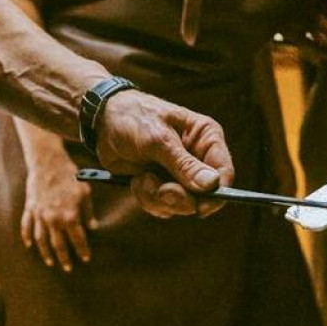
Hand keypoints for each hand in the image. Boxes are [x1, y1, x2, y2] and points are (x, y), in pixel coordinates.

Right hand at [20, 139, 93, 270]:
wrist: (47, 162)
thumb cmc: (69, 175)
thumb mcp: (85, 192)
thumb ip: (88, 212)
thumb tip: (93, 227)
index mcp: (69, 216)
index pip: (78, 239)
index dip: (82, 250)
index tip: (86, 259)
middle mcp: (53, 219)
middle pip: (58, 245)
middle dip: (64, 258)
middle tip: (68, 268)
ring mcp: (39, 215)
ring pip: (41, 240)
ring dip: (46, 253)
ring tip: (50, 262)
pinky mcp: (30, 208)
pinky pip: (26, 227)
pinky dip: (27, 237)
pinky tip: (29, 245)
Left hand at [93, 90, 233, 218]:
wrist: (102, 122)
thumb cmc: (133, 119)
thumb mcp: (158, 140)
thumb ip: (184, 165)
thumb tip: (212, 185)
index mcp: (206, 138)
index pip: (224, 172)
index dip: (217, 193)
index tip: (200, 207)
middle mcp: (197, 157)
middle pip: (204, 196)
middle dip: (180, 198)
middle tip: (162, 191)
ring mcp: (179, 173)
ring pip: (182, 204)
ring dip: (158, 197)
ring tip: (143, 179)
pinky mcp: (162, 184)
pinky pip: (163, 206)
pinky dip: (147, 198)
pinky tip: (138, 180)